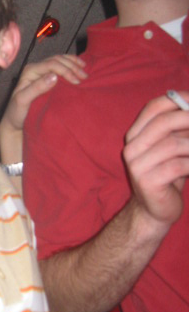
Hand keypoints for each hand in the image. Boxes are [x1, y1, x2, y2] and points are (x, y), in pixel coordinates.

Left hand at [0, 54, 86, 163]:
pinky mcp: (47, 77)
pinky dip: (72, 65)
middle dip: (72, 67)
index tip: (77, 82)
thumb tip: (53, 76)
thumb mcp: (23, 101)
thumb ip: (36, 88)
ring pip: (60, 60)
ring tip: (85, 72)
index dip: (66, 70)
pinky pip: (61, 66)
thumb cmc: (17, 112)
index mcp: (30, 71)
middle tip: (85, 77)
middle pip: (57, 60)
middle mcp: (35, 68)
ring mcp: (42, 71)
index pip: (51, 64)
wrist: (15, 121)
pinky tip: (80, 67)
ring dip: (74, 64)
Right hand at [124, 91, 188, 230]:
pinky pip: (178, 166)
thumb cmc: (168, 175)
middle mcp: (131, 148)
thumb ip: (179, 129)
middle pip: (163, 123)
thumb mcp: (173, 148)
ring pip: (173, 144)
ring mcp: (137, 165)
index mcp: (135, 135)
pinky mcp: (147, 182)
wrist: (154, 211)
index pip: (153, 108)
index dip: (178, 100)